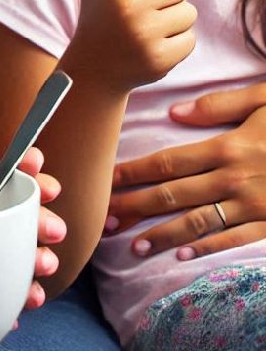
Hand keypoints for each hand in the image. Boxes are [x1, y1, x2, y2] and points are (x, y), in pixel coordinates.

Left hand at [0, 133, 62, 310]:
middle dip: (43, 222)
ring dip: (36, 264)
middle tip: (51, 228)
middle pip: (18, 220)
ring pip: (14, 261)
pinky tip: (17, 306)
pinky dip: (8, 301)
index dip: (25, 166)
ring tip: (42, 267)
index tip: (37, 161)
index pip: (3, 175)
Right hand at [62, 0, 195, 92]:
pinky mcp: (159, 59)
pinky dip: (175, 44)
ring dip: (172, 21)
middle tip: (138, 13)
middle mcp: (128, 5)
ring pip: (187, 13)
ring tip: (145, 30)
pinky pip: (189, 39)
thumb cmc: (98, 13)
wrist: (92, 68)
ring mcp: (144, 34)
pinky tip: (151, 48)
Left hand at [107, 82, 265, 260]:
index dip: (133, 173)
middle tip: (104, 219)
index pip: (168, 162)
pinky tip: (183, 256)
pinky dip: (209, 248)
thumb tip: (175, 112)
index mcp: (228, 147)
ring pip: (199, 223)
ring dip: (163, 235)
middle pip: (174, 196)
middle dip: (136, 208)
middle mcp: (236, 179)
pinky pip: (237, 239)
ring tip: (132, 246)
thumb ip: (219, 105)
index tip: (104, 179)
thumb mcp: (265, 98)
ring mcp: (256, 205)